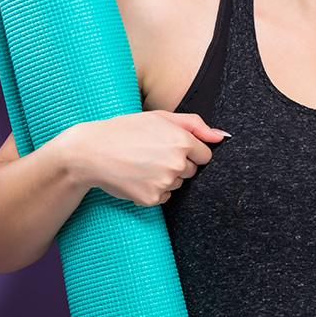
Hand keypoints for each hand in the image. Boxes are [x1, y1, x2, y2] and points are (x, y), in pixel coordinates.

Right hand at [66, 111, 229, 206]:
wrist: (93, 152)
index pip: (205, 155)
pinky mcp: (152, 199)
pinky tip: (138, 177)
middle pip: (192, 170)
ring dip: (167, 177)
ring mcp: (165, 182)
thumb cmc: (128, 129)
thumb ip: (196, 125)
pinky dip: (154, 189)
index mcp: (183, 141)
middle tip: (154, 153)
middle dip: (179, 163)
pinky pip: (164, 196)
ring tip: (143, 163)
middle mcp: (177, 163)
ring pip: (178, 184)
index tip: (173, 146)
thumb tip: (222, 137)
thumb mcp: (161, 117)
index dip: (191, 150)